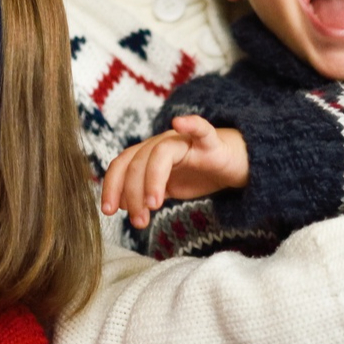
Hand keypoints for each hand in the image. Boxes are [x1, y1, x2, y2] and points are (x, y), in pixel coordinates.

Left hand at [101, 116, 249, 226]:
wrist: (235, 166)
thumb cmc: (199, 174)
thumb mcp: (168, 188)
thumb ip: (145, 193)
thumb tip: (122, 204)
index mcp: (148, 154)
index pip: (121, 165)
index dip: (111, 186)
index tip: (108, 211)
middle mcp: (162, 143)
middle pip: (138, 162)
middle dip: (133, 193)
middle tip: (138, 221)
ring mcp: (186, 141)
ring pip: (161, 153)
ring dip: (152, 179)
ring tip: (154, 205)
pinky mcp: (211, 142)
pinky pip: (201, 129)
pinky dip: (191, 124)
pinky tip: (180, 122)